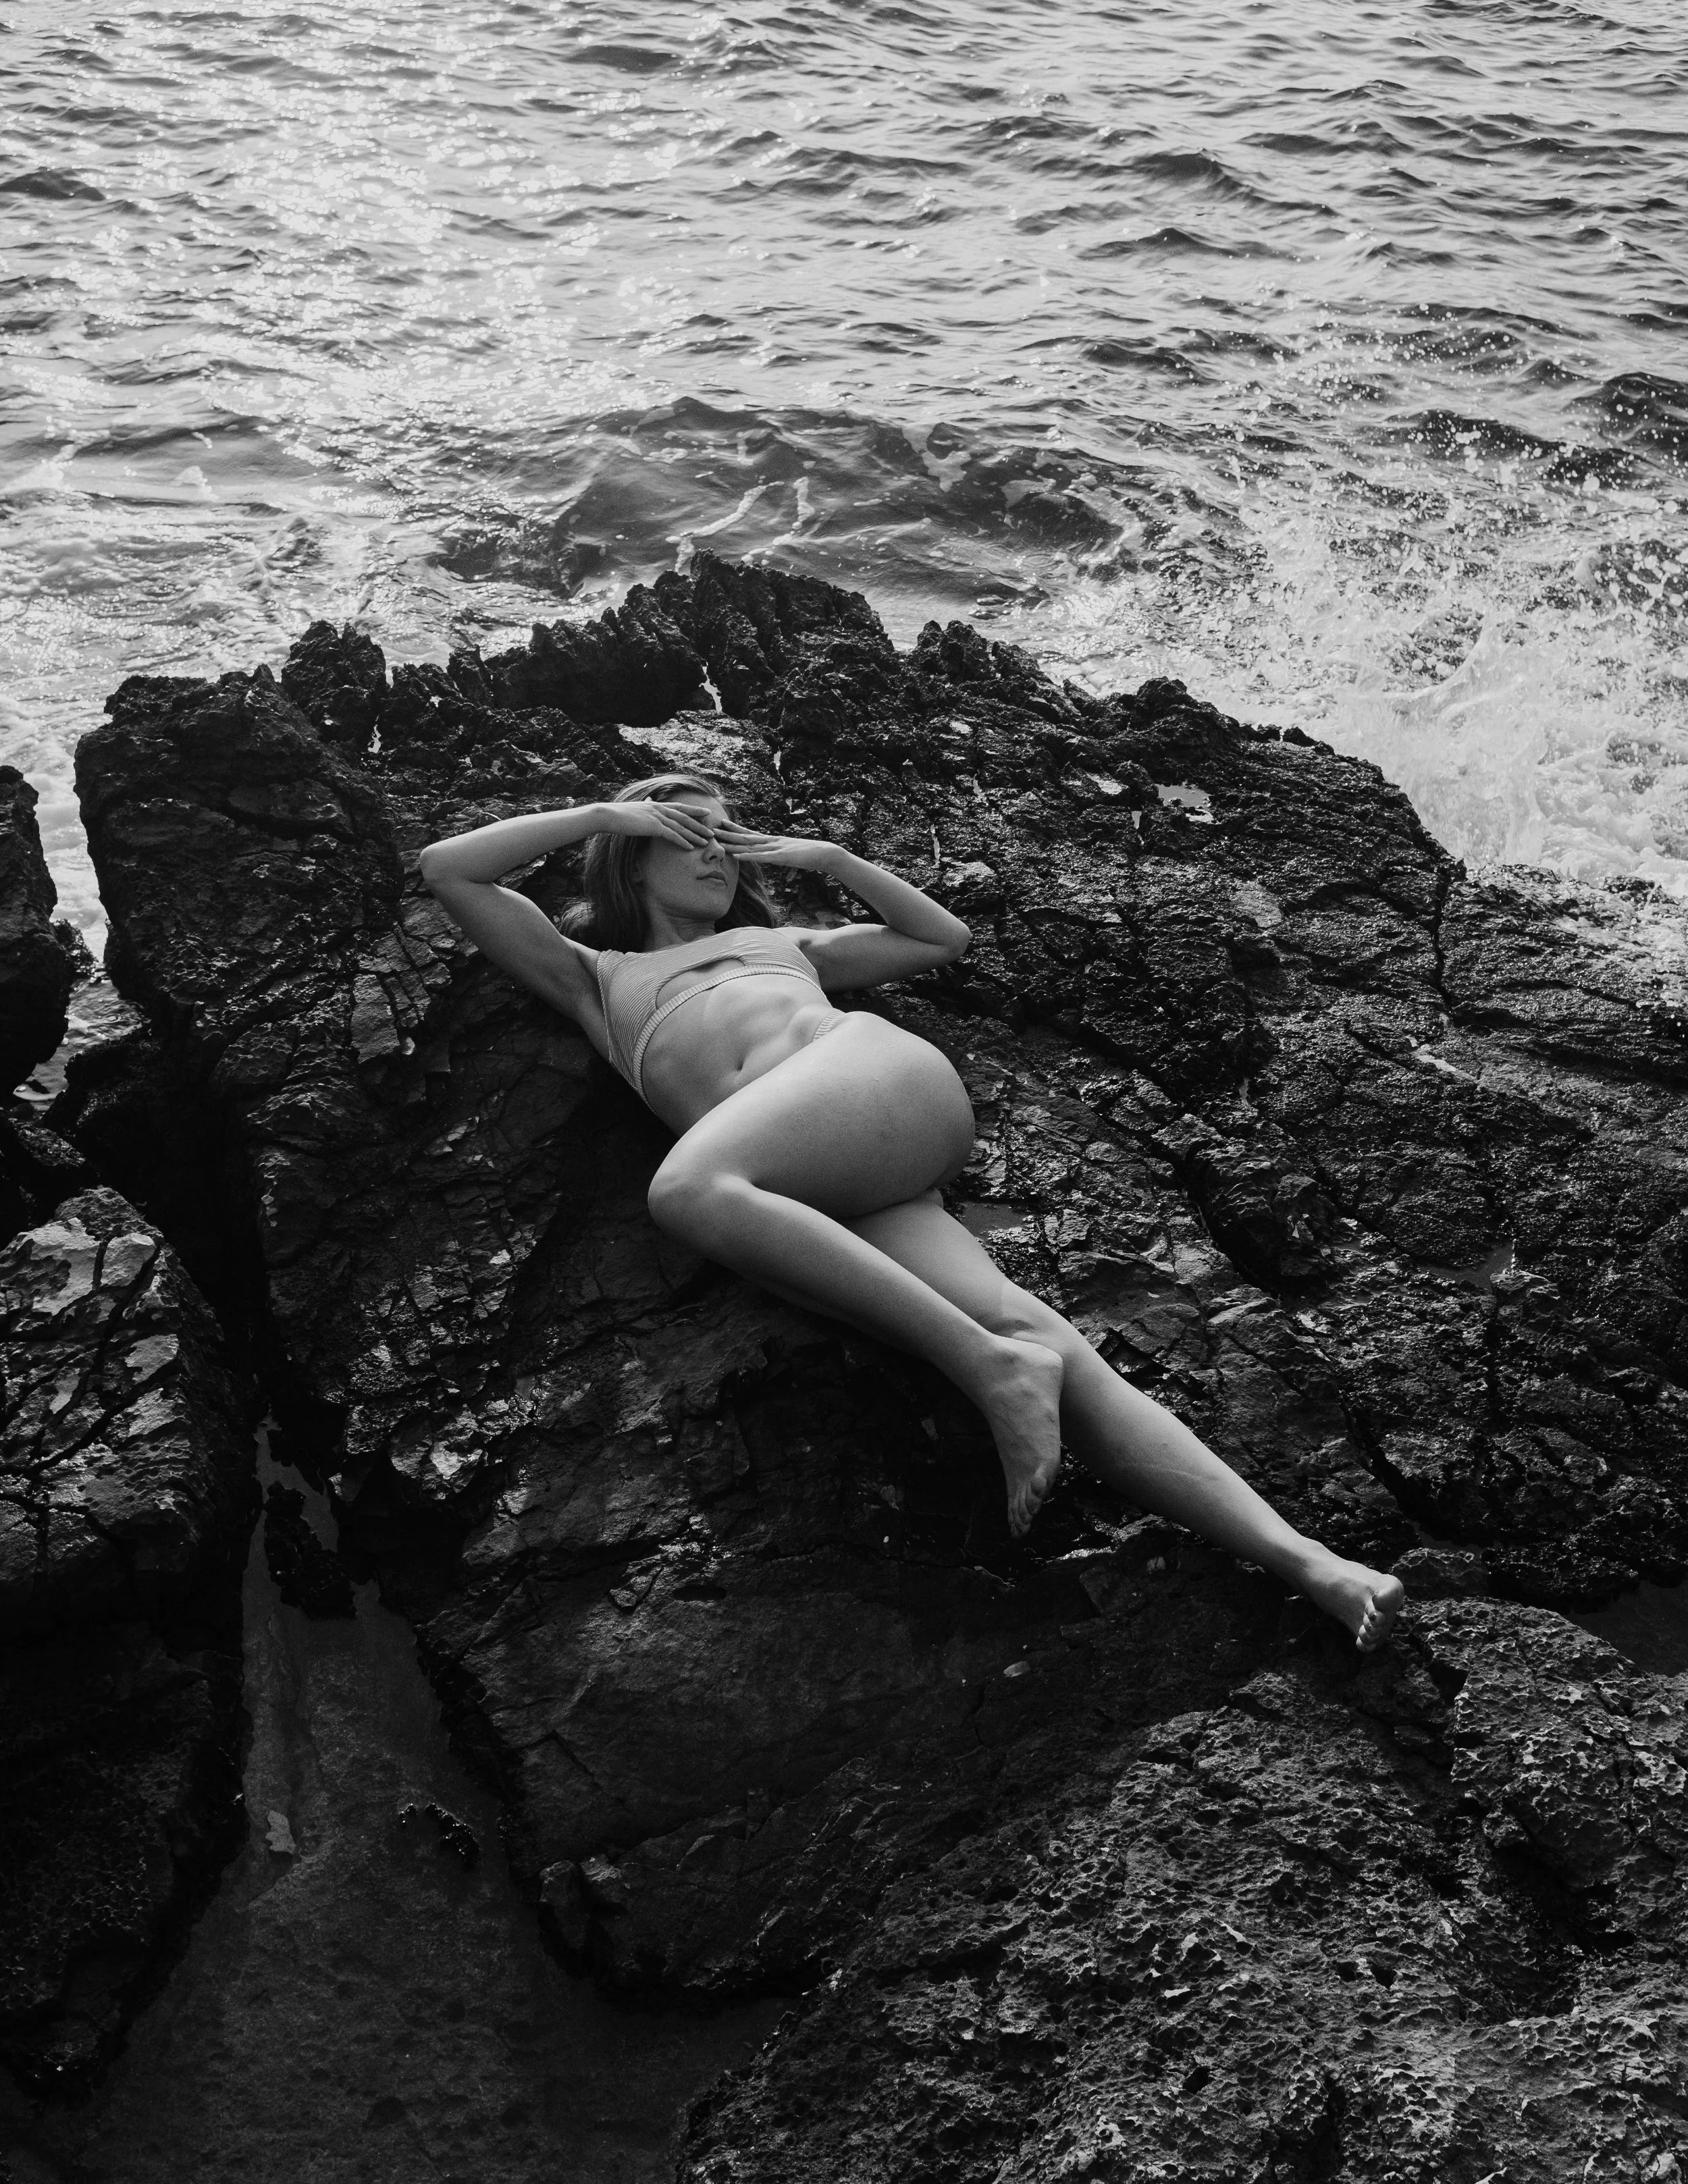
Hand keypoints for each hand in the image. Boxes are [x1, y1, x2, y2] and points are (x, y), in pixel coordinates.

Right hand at [596, 800, 717, 850]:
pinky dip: (682, 841)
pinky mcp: (653, 826)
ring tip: (706, 840)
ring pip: (681, 826)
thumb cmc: (618, 816)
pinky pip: (672, 835)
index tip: (705, 812)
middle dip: (700, 823)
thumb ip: (643, 812)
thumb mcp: (634, 813)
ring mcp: (657, 817)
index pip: (679, 807)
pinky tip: (691, 847)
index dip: (693, 810)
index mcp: (655, 805)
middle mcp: (659, 809)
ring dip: (695, 834)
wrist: (608, 815)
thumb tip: (645, 813)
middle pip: (684, 817)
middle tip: (712, 829)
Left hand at [710, 822, 841, 873]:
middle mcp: (772, 842)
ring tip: (718, 840)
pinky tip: (736, 856)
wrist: (825, 853)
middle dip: (728, 833)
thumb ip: (780, 852)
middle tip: (711, 829)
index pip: (751, 833)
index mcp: (774, 840)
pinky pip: (761, 858)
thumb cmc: (811, 854)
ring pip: (750, 846)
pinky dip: (748, 857)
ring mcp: (775, 849)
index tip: (722, 823)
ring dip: (732, 843)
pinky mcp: (780, 857)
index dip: (735, 828)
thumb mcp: (791, 852)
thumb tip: (772, 854)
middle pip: (746, 837)